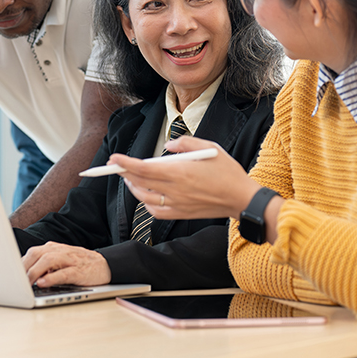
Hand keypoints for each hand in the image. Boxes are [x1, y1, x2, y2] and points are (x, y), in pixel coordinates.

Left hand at [22, 242, 110, 286]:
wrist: (105, 264)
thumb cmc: (79, 265)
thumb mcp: (59, 262)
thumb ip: (43, 266)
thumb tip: (24, 276)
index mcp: (53, 248)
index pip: (31, 253)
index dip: (19, 264)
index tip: (9, 275)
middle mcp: (59, 251)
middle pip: (36, 254)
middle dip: (23, 268)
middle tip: (15, 282)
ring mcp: (69, 260)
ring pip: (47, 261)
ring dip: (34, 272)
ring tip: (26, 283)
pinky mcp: (79, 270)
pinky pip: (63, 273)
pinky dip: (51, 277)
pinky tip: (42, 283)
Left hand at [110, 135, 258, 219]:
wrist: (242, 199)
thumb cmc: (228, 172)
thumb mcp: (210, 147)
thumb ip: (186, 143)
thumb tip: (168, 146)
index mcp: (181, 172)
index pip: (144, 168)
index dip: (126, 163)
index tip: (114, 158)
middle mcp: (175, 190)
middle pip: (140, 182)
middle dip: (124, 172)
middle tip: (116, 165)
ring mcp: (177, 204)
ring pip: (144, 198)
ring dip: (134, 187)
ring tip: (130, 178)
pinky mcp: (181, 214)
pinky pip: (156, 211)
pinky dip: (146, 203)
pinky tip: (146, 195)